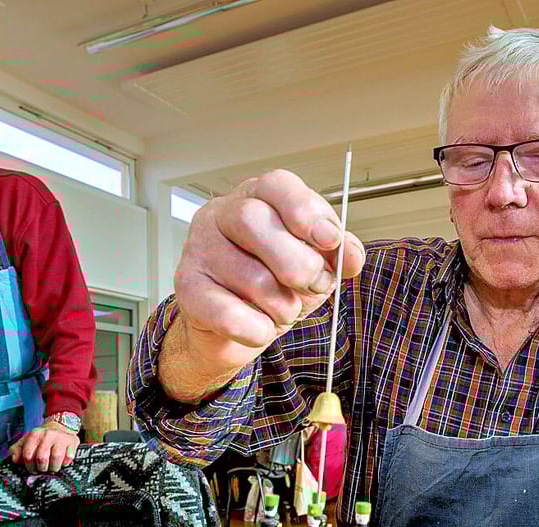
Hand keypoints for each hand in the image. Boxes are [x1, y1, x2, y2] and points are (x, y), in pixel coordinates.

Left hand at [9, 421, 79, 473]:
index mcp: (35, 435)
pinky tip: (62, 462)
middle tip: (42, 469)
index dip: (29, 466)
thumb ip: (16, 450)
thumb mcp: (26, 441)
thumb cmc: (42, 438)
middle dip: (41, 468)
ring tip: (52, 467)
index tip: (32, 469)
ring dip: (53, 467)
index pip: (28, 455)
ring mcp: (61, 438)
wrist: (61, 426)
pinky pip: (69, 458)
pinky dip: (65, 463)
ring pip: (56, 459)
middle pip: (42, 459)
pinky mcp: (73, 441)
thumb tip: (15, 459)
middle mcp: (48, 434)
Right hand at [172, 169, 365, 374]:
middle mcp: (222, 215)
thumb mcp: (315, 263)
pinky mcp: (187, 289)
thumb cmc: (275, 285)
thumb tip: (350, 254)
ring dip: (282, 305)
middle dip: (297, 263)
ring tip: (283, 309)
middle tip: (314, 284)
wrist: (239, 329)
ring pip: (250, 275)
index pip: (277, 185)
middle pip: (254, 220)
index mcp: (257, 197)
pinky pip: (227, 313)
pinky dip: (255, 328)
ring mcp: (199, 250)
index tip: (329, 240)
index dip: (306, 211)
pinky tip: (261, 329)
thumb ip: (336, 253)